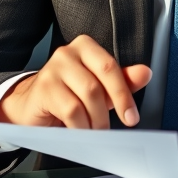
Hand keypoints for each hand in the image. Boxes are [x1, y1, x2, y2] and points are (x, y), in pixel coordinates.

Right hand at [0, 34, 151, 129]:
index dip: (123, 94)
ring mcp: (53, 69)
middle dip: (109, 110)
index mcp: (86, 47)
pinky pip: (70, 110)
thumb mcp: (99, 88)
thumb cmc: (68, 94)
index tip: (131, 117)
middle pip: (98, 82)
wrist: (31, 106)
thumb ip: (122, 80)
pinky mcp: (43, 88)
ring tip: (94, 130)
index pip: (110, 67)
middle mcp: (68, 53)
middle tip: (111, 128)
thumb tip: (145, 73)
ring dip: (95, 121)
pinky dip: (80, 126)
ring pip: (86, 97)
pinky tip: (79, 130)